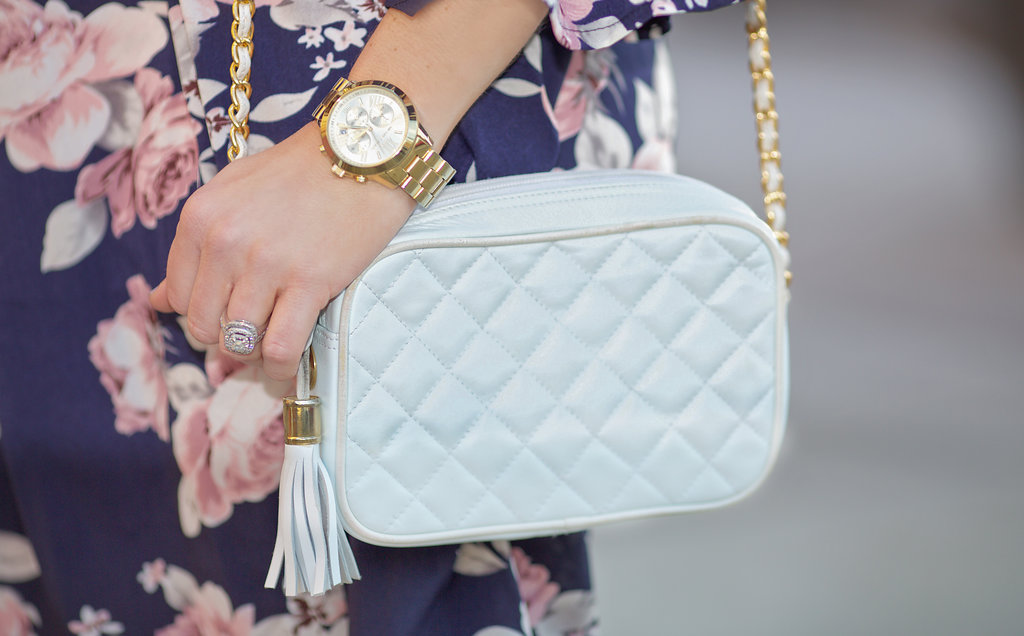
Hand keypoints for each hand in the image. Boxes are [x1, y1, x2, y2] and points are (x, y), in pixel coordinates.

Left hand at [150, 122, 415, 379]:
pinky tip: (288, 371)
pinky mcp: (310, 282)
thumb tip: (158, 301)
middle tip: (256, 330)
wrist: (364, 151)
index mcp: (201, 217)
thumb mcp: (235, 193)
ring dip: (255, 354)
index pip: (178, 297)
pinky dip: (281, 369)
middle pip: (204, 326)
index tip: (229, 313)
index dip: (203, 312)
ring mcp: (267, 264)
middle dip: (227, 337)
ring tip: (274, 344)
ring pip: (239, 342)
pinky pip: (280, 347)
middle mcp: (226, 242)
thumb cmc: (303, 170)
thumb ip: (196, 246)